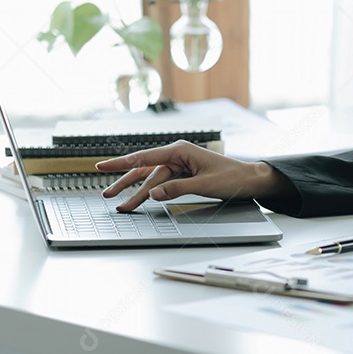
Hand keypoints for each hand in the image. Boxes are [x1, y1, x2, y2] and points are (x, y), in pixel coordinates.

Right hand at [95, 140, 295, 211]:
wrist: (250, 180)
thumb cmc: (232, 177)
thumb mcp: (205, 184)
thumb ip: (177, 189)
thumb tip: (154, 194)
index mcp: (180, 150)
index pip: (145, 157)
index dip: (122, 163)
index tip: (102, 166)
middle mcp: (177, 155)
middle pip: (145, 171)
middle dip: (126, 184)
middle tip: (108, 195)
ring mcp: (179, 165)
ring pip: (152, 180)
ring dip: (137, 192)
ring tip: (120, 203)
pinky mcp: (183, 175)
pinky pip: (162, 184)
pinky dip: (151, 192)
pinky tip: (140, 198)